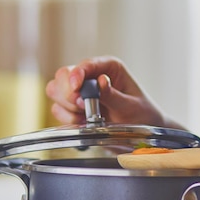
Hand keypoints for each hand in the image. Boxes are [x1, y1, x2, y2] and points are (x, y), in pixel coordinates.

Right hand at [45, 55, 174, 126]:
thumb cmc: (143, 114)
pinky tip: (83, 122)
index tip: (76, 88)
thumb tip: (100, 82)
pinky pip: (57, 109)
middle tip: (83, 107)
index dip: (77, 74)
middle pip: (62, 75)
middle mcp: (91, 76)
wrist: (144, 134)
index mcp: (108, 67)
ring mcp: (80, 91)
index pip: (85, 65)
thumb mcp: (132, 106)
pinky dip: (67, 118)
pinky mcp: (74, 107)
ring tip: (86, 116)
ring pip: (55, 91)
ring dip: (67, 107)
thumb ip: (114, 96)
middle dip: (68, 93)